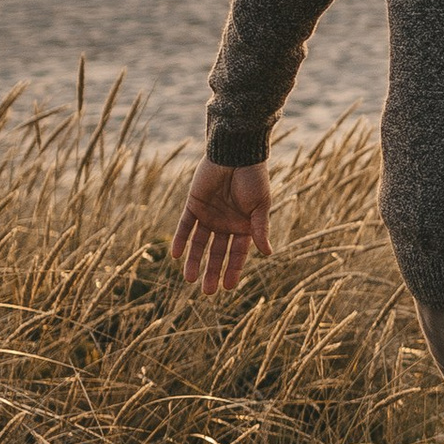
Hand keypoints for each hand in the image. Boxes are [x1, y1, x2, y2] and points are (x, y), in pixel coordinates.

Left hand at [172, 158, 272, 294]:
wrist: (236, 152)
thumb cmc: (253, 177)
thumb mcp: (261, 205)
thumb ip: (260, 228)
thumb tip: (268, 253)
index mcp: (244, 225)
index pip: (237, 253)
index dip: (233, 270)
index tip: (228, 288)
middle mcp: (226, 223)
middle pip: (217, 252)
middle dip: (213, 272)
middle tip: (208, 292)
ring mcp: (209, 215)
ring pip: (200, 243)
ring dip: (194, 260)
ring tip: (189, 279)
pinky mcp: (194, 205)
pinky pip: (185, 226)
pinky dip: (180, 239)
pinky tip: (176, 254)